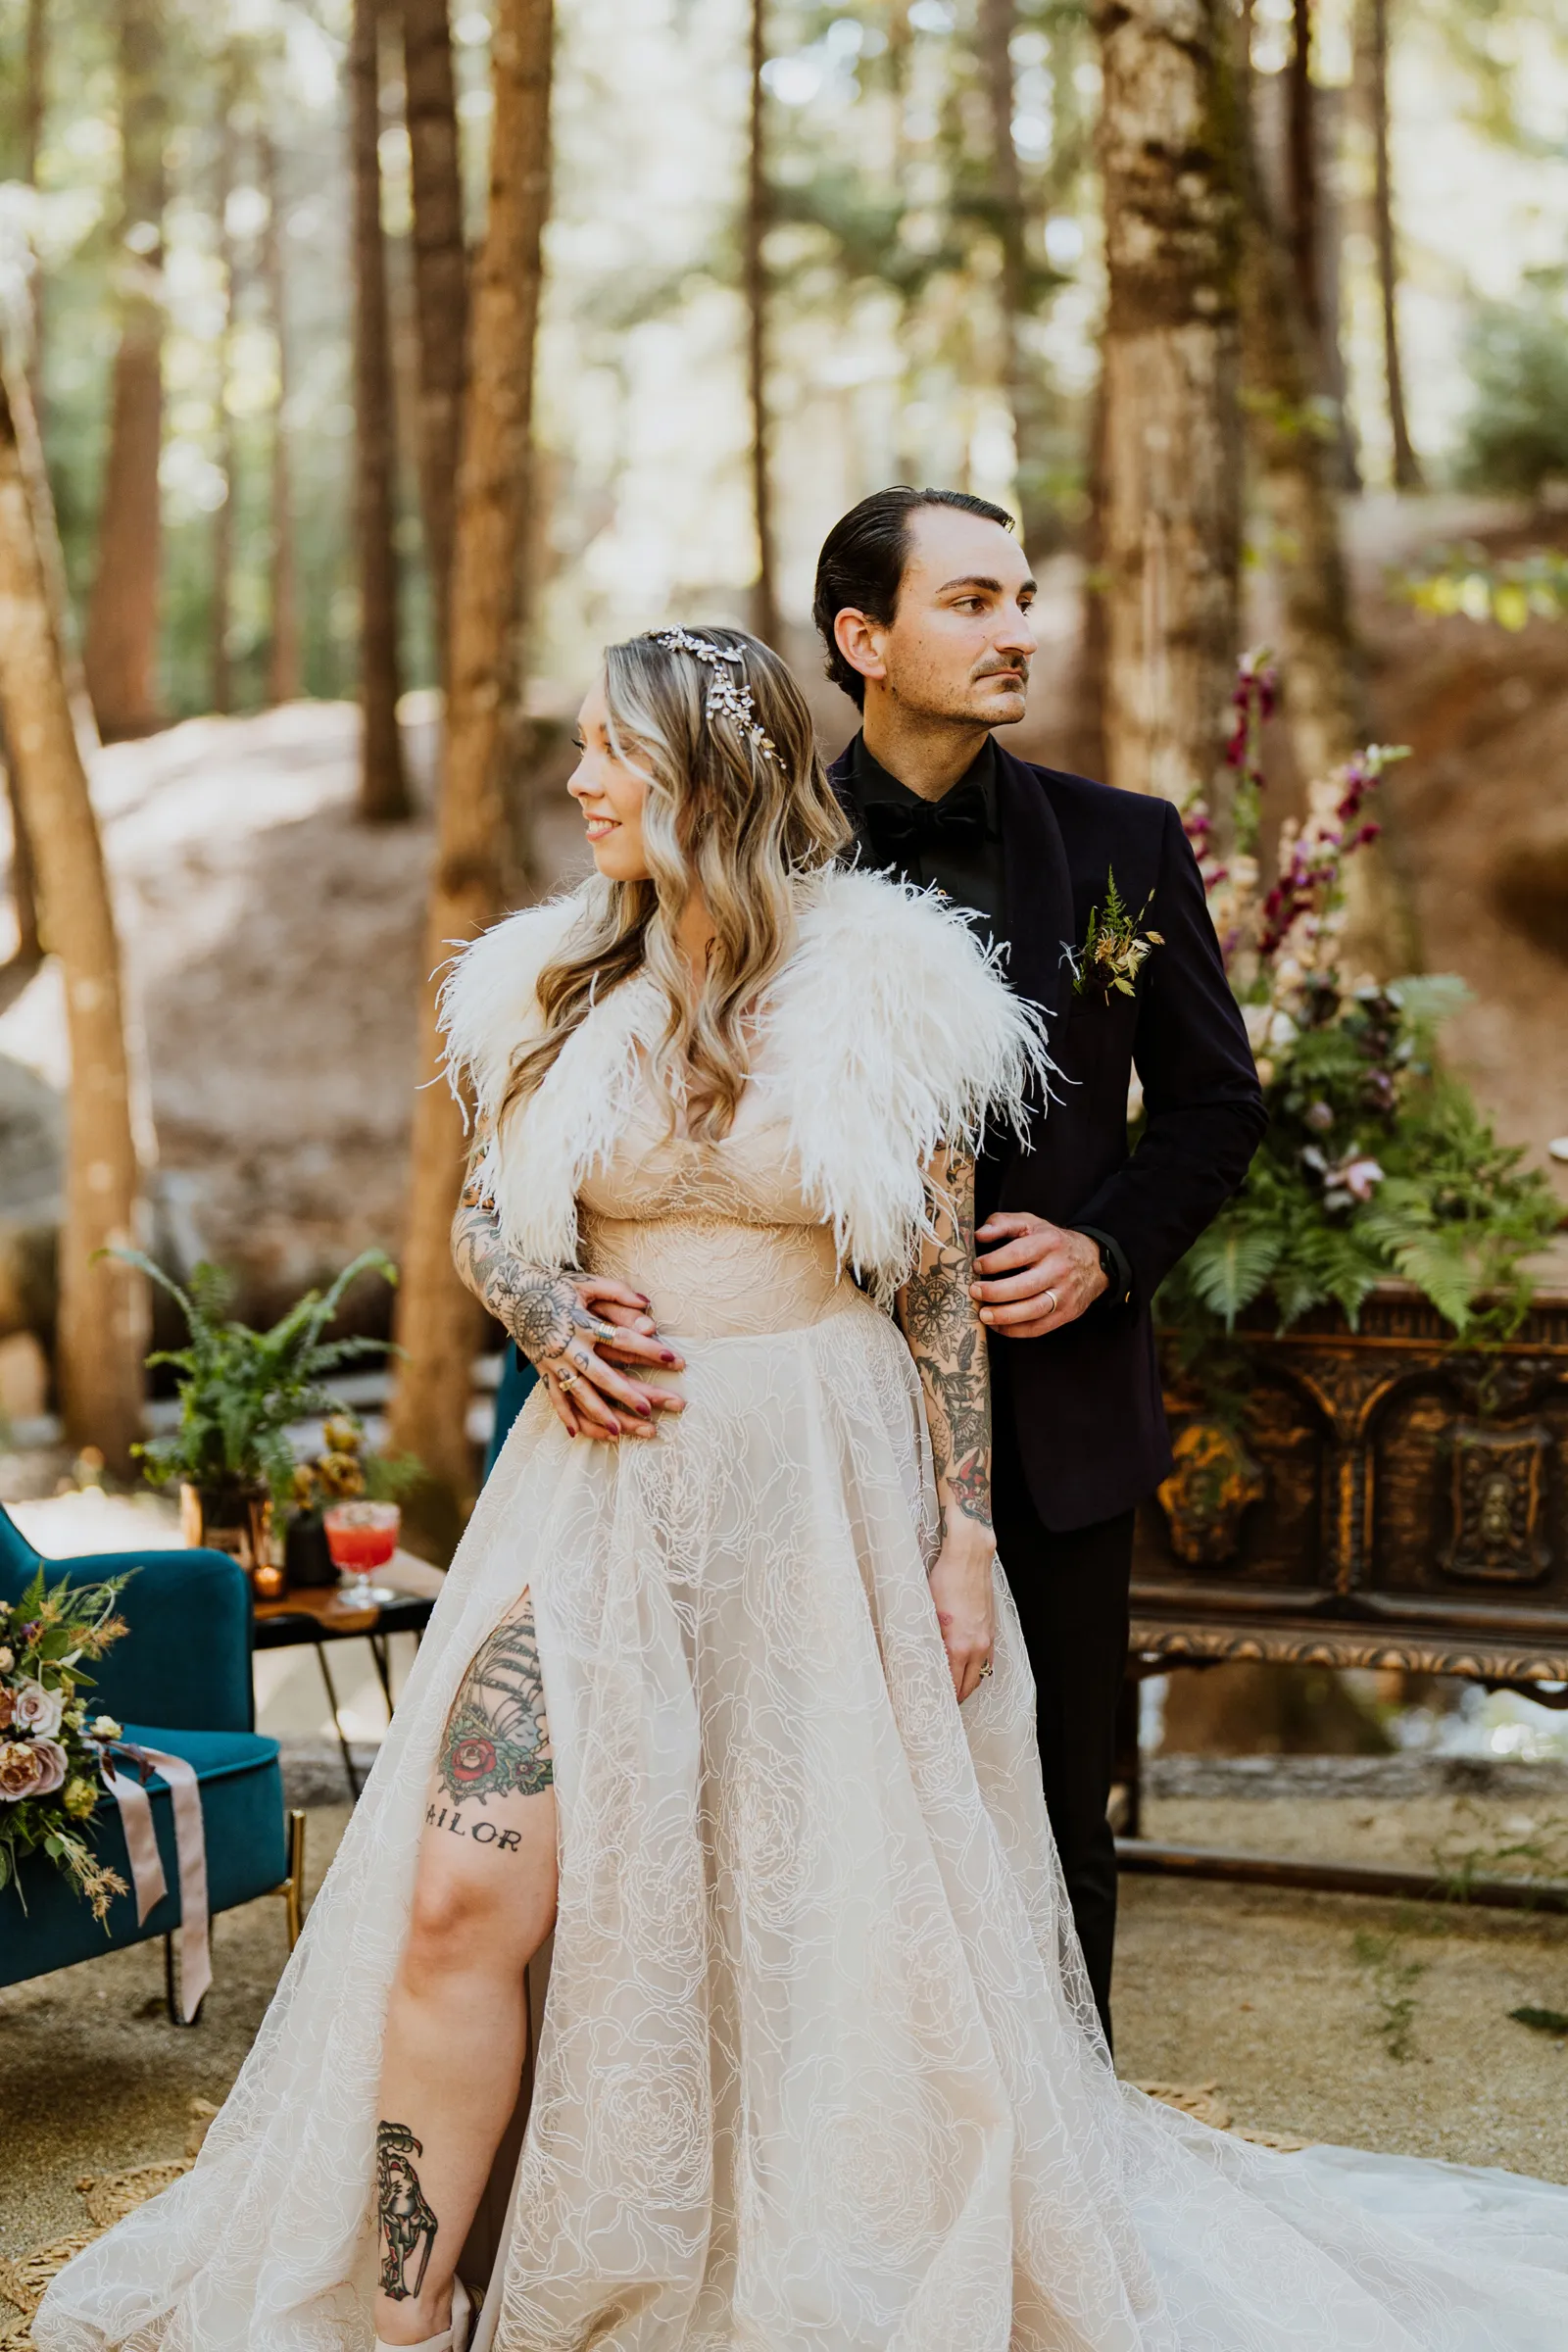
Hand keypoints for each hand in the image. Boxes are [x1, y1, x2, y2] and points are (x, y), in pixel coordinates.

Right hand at [523, 1273, 685, 1443]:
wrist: (510, 1291)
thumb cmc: (554, 1285)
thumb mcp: (586, 1283)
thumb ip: (617, 1292)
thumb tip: (648, 1305)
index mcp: (582, 1322)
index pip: (621, 1338)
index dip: (648, 1349)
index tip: (674, 1360)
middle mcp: (567, 1345)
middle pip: (601, 1375)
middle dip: (626, 1394)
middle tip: (650, 1410)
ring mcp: (552, 1361)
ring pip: (578, 1393)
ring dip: (599, 1414)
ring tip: (620, 1432)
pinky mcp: (541, 1370)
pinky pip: (554, 1397)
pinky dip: (565, 1416)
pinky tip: (577, 1434)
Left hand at [927, 1525, 996, 1704]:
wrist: (969, 1557)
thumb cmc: (945, 1580)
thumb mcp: (928, 1612)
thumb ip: (928, 1639)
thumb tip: (921, 1656)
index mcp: (959, 1646)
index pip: (951, 1683)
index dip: (942, 1696)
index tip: (932, 1703)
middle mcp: (977, 1646)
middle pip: (968, 1685)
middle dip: (956, 1696)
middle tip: (942, 1704)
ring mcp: (987, 1637)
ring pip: (980, 1673)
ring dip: (968, 1683)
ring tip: (953, 1689)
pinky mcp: (991, 1628)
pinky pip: (987, 1658)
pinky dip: (977, 1668)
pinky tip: (967, 1667)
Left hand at [971, 1214, 1106, 1339]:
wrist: (1093, 1260)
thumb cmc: (1052, 1242)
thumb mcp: (1030, 1223)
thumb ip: (1002, 1223)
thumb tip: (979, 1235)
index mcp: (1049, 1243)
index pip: (1018, 1254)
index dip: (994, 1262)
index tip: (976, 1266)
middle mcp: (1060, 1269)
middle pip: (1025, 1286)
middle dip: (996, 1292)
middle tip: (974, 1292)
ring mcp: (1065, 1294)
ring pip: (1033, 1310)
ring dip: (1005, 1316)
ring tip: (983, 1315)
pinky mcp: (1067, 1313)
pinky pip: (1040, 1327)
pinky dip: (1016, 1330)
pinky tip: (998, 1326)